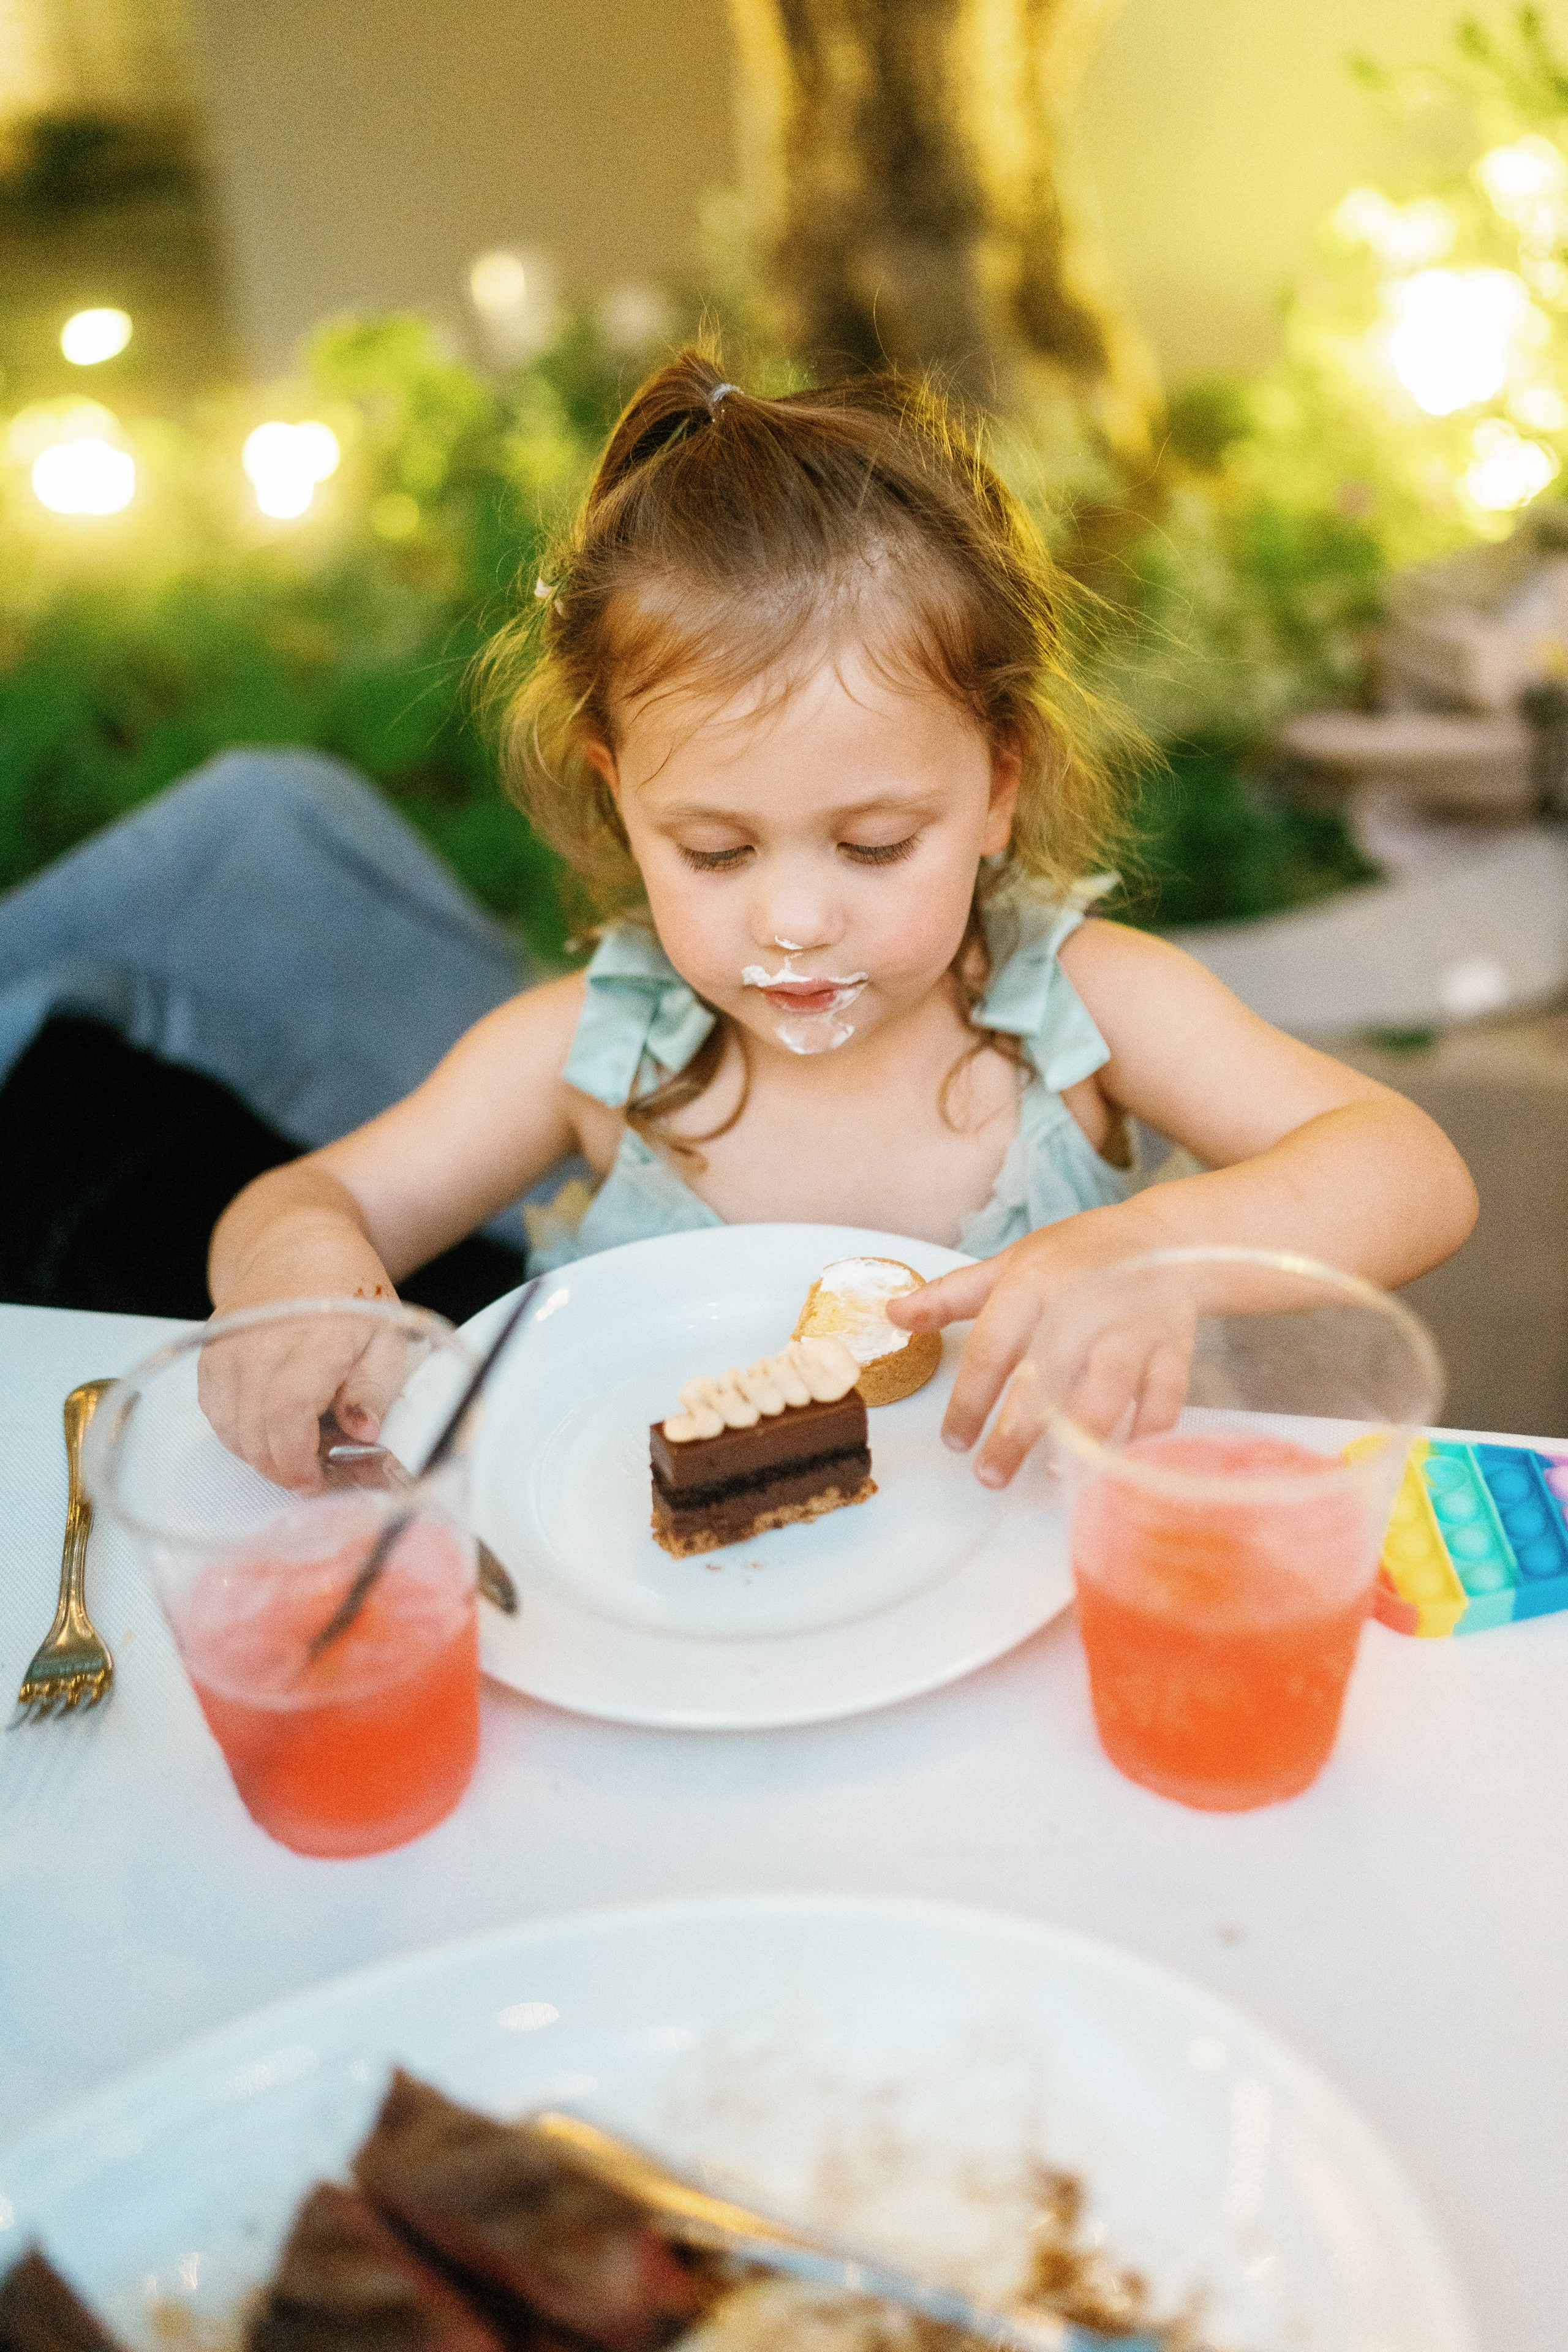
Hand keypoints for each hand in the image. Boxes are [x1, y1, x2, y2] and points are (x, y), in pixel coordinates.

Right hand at [197, 1303, 412, 1490]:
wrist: (297, 1248)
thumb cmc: (350, 1295)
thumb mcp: (388, 1339)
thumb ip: (375, 1388)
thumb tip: (362, 1433)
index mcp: (314, 1337)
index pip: (288, 1413)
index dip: (296, 1459)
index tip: (313, 1481)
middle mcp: (260, 1342)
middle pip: (255, 1430)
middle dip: (281, 1467)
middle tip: (310, 1476)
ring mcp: (227, 1347)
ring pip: (230, 1428)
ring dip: (261, 1454)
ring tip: (295, 1450)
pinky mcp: (209, 1354)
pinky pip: (215, 1413)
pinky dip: (240, 1433)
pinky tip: (270, 1427)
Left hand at [886, 1206, 1191, 1487]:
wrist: (1164, 1237)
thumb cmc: (1076, 1256)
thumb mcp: (1009, 1264)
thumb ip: (950, 1295)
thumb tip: (892, 1314)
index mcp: (1033, 1284)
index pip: (992, 1348)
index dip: (969, 1399)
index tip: (953, 1440)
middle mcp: (1081, 1306)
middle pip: (1045, 1377)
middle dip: (1015, 1433)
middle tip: (989, 1474)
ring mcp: (1132, 1328)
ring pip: (1106, 1389)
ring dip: (1081, 1436)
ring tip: (1055, 1474)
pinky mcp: (1173, 1347)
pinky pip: (1163, 1399)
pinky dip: (1145, 1434)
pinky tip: (1120, 1463)